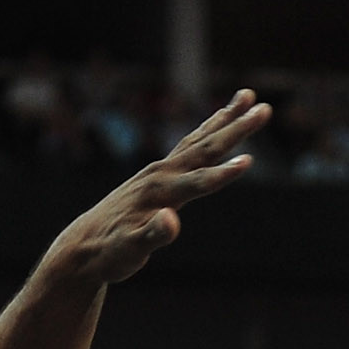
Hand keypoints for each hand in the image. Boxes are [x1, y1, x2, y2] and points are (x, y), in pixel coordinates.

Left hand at [50, 90, 269, 287]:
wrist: (83, 245)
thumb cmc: (109, 252)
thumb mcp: (129, 250)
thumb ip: (151, 235)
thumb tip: (172, 221)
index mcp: (158, 193)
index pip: (196, 182)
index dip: (222, 175)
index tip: (249, 162)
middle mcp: (161, 175)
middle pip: (204, 148)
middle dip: (235, 129)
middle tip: (265, 108)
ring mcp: (160, 171)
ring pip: (199, 139)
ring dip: (226, 118)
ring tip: (250, 96)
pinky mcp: (159, 175)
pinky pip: (190, 145)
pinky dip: (209, 129)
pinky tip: (220, 121)